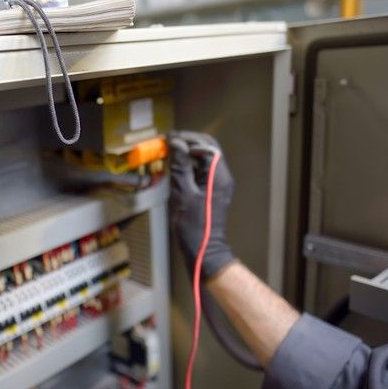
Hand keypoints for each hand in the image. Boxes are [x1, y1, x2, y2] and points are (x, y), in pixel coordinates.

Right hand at [169, 131, 235, 281]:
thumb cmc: (195, 226)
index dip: (187, 138)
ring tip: (167, 153)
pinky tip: (173, 167)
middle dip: (186, 143)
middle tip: (166, 143)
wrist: (203, 250)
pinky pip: (199, 170)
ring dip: (185, 154)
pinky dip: (187, 165)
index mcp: (218, 176)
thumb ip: (180, 167)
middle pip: (206, 149)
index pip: (206, 145)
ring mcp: (217, 183)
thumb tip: (175, 144)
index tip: (168, 138)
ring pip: (202, 159)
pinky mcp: (210, 190)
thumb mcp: (183, 194)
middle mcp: (221, 176)